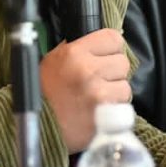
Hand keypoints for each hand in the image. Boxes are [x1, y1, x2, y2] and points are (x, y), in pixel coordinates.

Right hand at [41, 28, 133, 153]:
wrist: (40, 128)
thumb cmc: (45, 93)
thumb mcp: (53, 61)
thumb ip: (77, 49)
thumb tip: (100, 44)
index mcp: (73, 53)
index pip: (113, 38)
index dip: (111, 49)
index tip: (104, 58)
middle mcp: (87, 70)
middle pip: (122, 62)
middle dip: (113, 72)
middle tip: (98, 81)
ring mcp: (98, 93)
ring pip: (125, 85)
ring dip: (115, 92)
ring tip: (98, 98)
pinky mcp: (106, 114)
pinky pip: (124, 105)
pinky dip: (116, 109)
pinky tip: (101, 111)